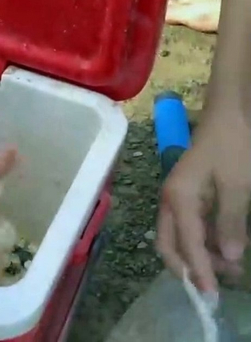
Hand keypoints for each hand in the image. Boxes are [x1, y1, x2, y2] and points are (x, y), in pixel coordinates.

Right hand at [157, 108, 250, 291]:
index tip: (210, 296)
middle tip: (215, 288)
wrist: (231, 111)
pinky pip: (190, 226)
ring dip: (199, 256)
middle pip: (170, 244)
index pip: (187, 244)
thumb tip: (229, 257)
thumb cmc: (233, 144)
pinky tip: (224, 248)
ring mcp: (178, 197)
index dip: (199, 271)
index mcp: (178, 198)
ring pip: (180, 237)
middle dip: (190, 268)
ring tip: (228, 270)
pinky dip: (204, 241)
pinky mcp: (189, 194)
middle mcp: (171, 201)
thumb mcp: (238, 184)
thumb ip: (230, 222)